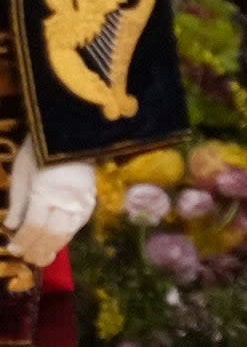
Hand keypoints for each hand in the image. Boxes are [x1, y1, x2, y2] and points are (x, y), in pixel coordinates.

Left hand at [3, 137, 95, 266]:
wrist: (72, 132)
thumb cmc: (40, 150)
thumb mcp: (22, 173)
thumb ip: (18, 202)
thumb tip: (10, 226)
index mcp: (45, 193)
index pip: (33, 227)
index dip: (22, 241)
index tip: (13, 250)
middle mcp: (66, 201)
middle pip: (52, 234)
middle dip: (38, 250)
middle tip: (28, 259)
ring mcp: (82, 201)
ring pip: (69, 232)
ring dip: (55, 246)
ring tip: (44, 257)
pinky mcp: (92, 198)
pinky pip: (80, 223)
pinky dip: (69, 234)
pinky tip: (61, 239)